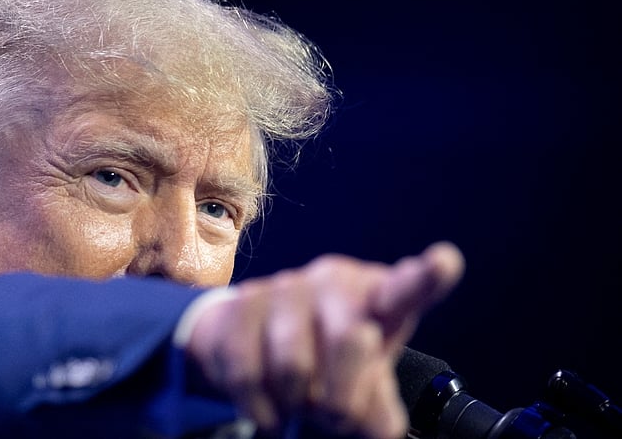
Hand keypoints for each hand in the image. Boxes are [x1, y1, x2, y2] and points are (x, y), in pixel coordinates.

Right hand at [185, 242, 463, 438]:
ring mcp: (284, 287)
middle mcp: (334, 281)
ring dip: (296, 402)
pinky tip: (268, 408)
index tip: (444, 263)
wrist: (251, 343)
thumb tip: (377, 429)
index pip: (408, 288)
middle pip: (351, 343)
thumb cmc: (325, 361)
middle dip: (341, 399)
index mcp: (378, 297)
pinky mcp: (240, 304)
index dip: (427, 276)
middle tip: (333, 416)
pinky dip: (261, 408)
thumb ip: (378, 407)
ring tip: (297, 401)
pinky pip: (249, 373)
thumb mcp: (363, 385)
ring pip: (294, 367)